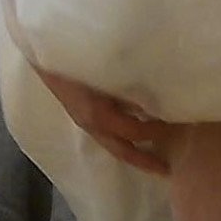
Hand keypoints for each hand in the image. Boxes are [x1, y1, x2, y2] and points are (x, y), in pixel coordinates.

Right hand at [33, 66, 174, 175]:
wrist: (44, 50)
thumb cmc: (79, 58)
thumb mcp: (108, 74)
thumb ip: (130, 90)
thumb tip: (154, 103)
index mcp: (99, 115)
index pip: (135, 131)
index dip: (156, 131)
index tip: (176, 127)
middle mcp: (91, 124)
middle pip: (122, 150)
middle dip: (144, 160)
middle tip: (165, 170)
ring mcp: (83, 121)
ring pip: (112, 144)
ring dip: (132, 151)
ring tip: (151, 155)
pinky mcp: (79, 113)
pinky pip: (105, 133)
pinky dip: (121, 137)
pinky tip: (131, 130)